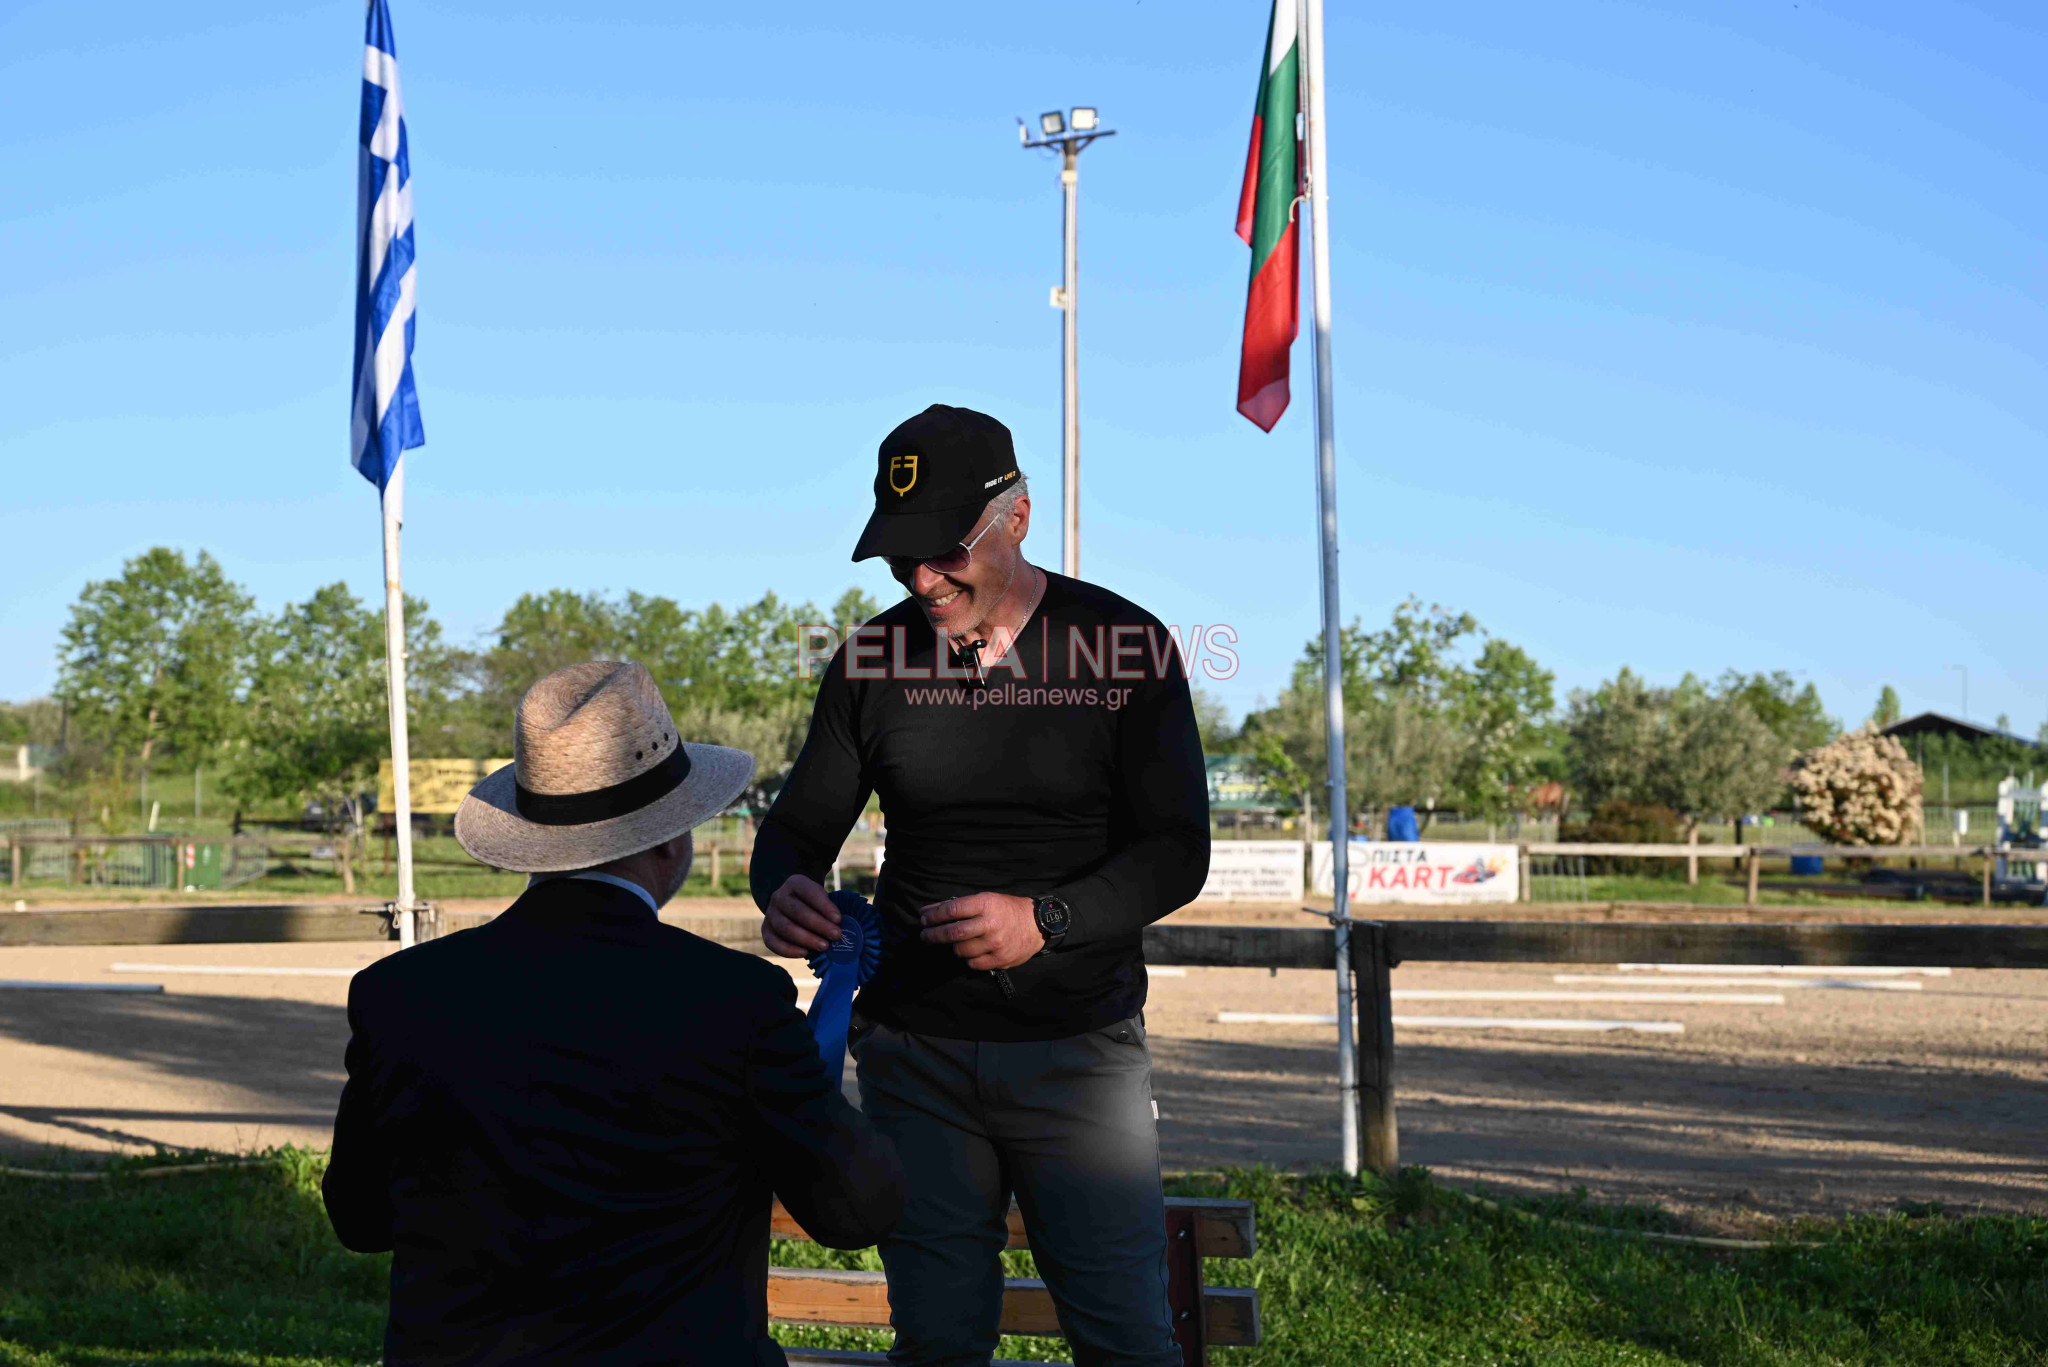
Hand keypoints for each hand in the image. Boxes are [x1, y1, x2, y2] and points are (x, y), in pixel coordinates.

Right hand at [764, 875, 840, 957]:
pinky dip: (788, 950)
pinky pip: (772, 942)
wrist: (793, 906)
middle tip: (836, 936)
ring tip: (824, 947)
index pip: (809, 892)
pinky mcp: (765, 930)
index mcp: (795, 883)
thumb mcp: (822, 899)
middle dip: (819, 925)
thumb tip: (841, 927)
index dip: (824, 906)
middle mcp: (779, 896)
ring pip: (785, 927)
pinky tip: (805, 953)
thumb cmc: (814, 904)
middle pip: (797, 911)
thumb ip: (830, 910)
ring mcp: (770, 913)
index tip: (839, 920)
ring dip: (806, 939)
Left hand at [919, 893, 1042, 970]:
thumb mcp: (985, 900)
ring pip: (961, 950)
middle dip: (934, 935)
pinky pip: (973, 964)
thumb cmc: (1007, 909)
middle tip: (924, 935)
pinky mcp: (1000, 959)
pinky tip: (971, 951)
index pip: (952, 910)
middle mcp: (990, 924)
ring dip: (954, 947)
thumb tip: (927, 912)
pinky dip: (968, 958)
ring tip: (956, 942)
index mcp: (986, 904)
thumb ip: (958, 906)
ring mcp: (995, 943)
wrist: (1036, 924)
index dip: (934, 916)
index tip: (923, 919)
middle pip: (953, 933)